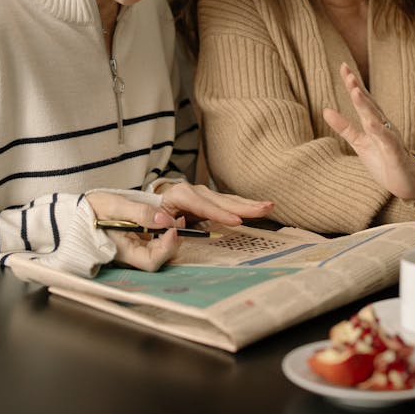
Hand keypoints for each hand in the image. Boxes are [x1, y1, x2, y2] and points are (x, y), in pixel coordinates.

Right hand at [85, 190, 180, 270]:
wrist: (73, 212)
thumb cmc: (89, 210)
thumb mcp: (115, 205)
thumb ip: (140, 212)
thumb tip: (164, 219)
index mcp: (123, 251)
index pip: (152, 261)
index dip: (168, 247)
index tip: (174, 226)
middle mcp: (129, 254)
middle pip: (158, 258)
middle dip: (172, 241)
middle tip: (178, 220)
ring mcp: (130, 248)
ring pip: (156, 250)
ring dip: (167, 236)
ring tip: (172, 218)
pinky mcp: (131, 241)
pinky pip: (150, 242)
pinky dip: (160, 232)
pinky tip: (162, 219)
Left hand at [155, 182, 273, 227]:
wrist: (150, 201)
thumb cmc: (149, 212)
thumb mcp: (145, 215)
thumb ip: (154, 219)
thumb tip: (164, 222)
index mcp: (180, 194)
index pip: (203, 206)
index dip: (220, 214)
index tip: (237, 221)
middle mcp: (195, 191)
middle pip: (222, 200)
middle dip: (245, 205)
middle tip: (265, 208)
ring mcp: (205, 194)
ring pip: (230, 200)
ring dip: (250, 204)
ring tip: (269, 206)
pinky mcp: (210, 200)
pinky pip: (230, 204)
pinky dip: (245, 206)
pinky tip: (260, 208)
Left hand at [323, 62, 414, 203]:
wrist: (409, 182)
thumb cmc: (384, 160)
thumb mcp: (360, 142)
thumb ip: (344, 127)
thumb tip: (325, 110)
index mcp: (374, 122)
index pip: (362, 99)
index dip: (352, 84)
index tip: (343, 66)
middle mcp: (383, 126)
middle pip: (369, 104)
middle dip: (358, 89)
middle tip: (348, 73)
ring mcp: (390, 138)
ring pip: (377, 119)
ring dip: (366, 105)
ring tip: (355, 91)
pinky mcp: (396, 154)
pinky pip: (388, 141)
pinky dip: (380, 131)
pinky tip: (371, 122)